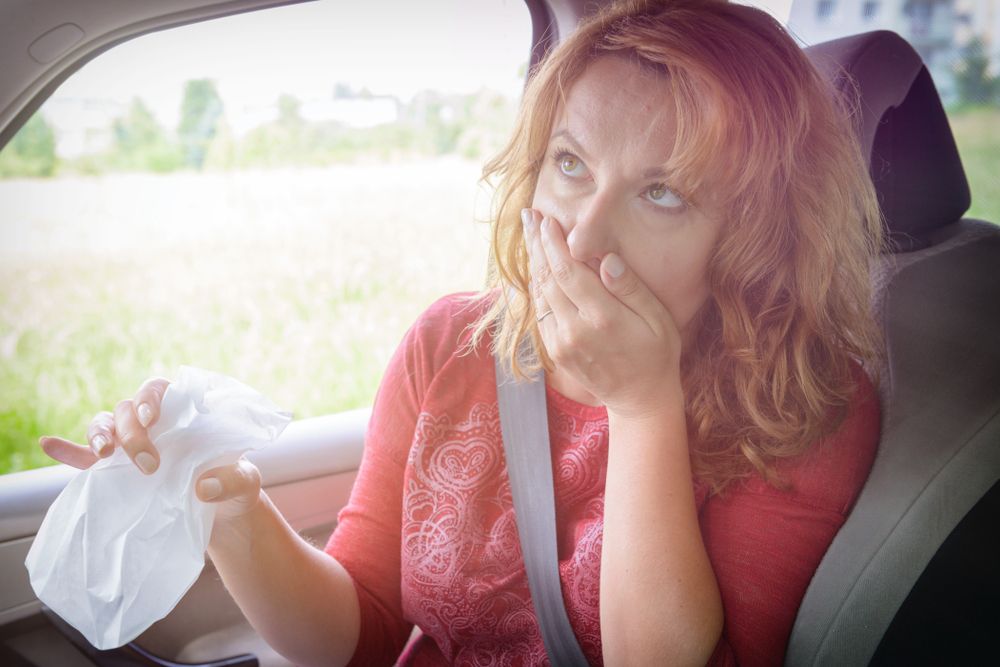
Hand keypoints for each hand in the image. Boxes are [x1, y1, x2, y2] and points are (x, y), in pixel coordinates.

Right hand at [39, 377, 261, 519]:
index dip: (149, 399)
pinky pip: (84, 456)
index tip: (150, 418)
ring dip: (99, 435)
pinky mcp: (117, 471)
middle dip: (132, 432)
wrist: (223, 512)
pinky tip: (48, 443)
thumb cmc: (235, 484)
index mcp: (183, 412)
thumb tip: (204, 487)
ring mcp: (131, 444)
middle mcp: (153, 422)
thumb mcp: (246, 483)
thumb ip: (234, 479)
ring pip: (105, 425)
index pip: (159, 390)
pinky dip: (67, 450)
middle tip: (148, 464)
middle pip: (127, 410)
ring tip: (103, 455)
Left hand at [523, 208, 682, 418]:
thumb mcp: (657, 319)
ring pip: (539, 294)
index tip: (547, 220)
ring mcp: (561, 343)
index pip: (568, 273)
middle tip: (529, 216)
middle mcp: (575, 331)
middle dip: (537, 244)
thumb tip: (607, 260)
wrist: (640, 398)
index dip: (553, 244)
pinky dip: (536, 286)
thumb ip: (630, 289)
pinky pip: (540, 311)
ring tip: (530, 233)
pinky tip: (537, 267)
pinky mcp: (555, 352)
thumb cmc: (656, 353)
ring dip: (533, 262)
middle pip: (547, 279)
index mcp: (603, 319)